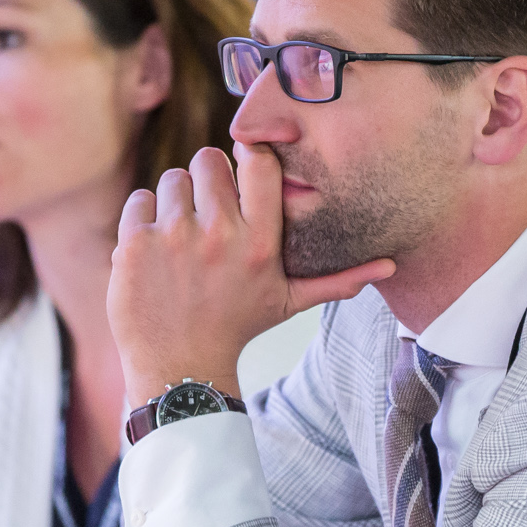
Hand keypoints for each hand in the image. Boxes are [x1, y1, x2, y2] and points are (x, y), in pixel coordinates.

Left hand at [108, 144, 393, 403]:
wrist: (179, 368)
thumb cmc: (237, 328)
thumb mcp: (289, 303)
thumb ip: (337, 279)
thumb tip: (390, 267)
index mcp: (261, 243)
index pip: (258, 162)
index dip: (248, 158)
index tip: (242, 174)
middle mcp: (220, 235)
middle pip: (208, 160)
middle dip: (207, 180)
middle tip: (208, 213)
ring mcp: (174, 238)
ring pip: (172, 178)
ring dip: (175, 202)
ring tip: (182, 238)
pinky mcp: (135, 245)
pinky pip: (140, 201)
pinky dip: (144, 221)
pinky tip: (156, 252)